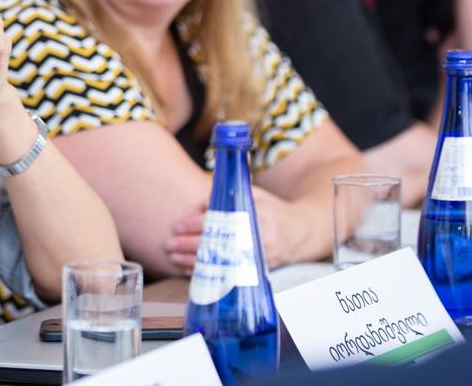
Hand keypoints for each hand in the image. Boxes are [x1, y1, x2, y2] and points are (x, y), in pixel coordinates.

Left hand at [164, 189, 312, 274]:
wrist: (302, 233)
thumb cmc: (274, 211)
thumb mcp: (257, 196)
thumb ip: (230, 196)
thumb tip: (202, 202)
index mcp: (252, 217)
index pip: (217, 222)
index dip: (194, 224)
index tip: (177, 226)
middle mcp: (255, 239)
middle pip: (214, 244)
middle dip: (188, 244)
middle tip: (169, 243)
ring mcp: (256, 259)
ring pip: (218, 263)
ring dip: (192, 261)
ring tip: (173, 256)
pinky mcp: (257, 273)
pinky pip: (226, 276)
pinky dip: (206, 274)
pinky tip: (190, 269)